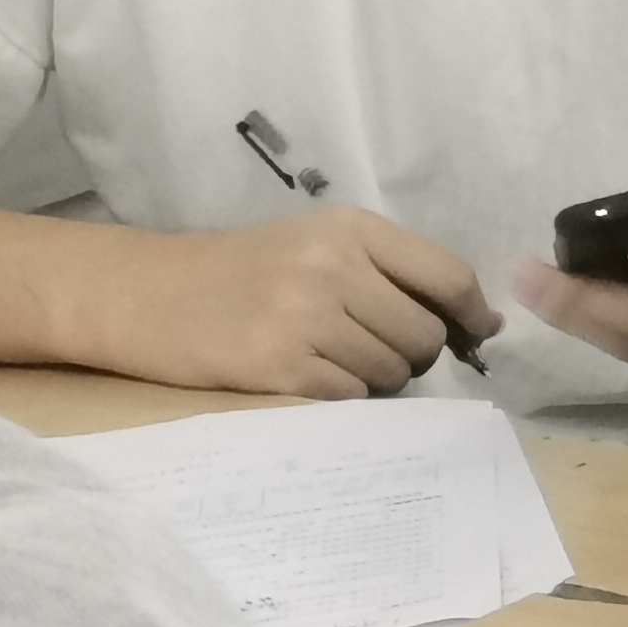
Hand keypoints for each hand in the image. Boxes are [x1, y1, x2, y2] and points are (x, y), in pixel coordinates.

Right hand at [94, 208, 498, 397]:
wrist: (151, 295)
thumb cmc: (243, 271)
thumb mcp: (316, 243)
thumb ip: (387, 270)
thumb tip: (472, 320)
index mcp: (350, 229)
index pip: (447, 276)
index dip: (472, 313)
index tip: (476, 333)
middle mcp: (333, 266)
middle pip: (424, 335)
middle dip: (413, 355)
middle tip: (375, 351)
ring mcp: (306, 317)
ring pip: (391, 372)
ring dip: (376, 379)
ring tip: (332, 360)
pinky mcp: (282, 367)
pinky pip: (351, 398)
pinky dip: (341, 397)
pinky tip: (308, 377)